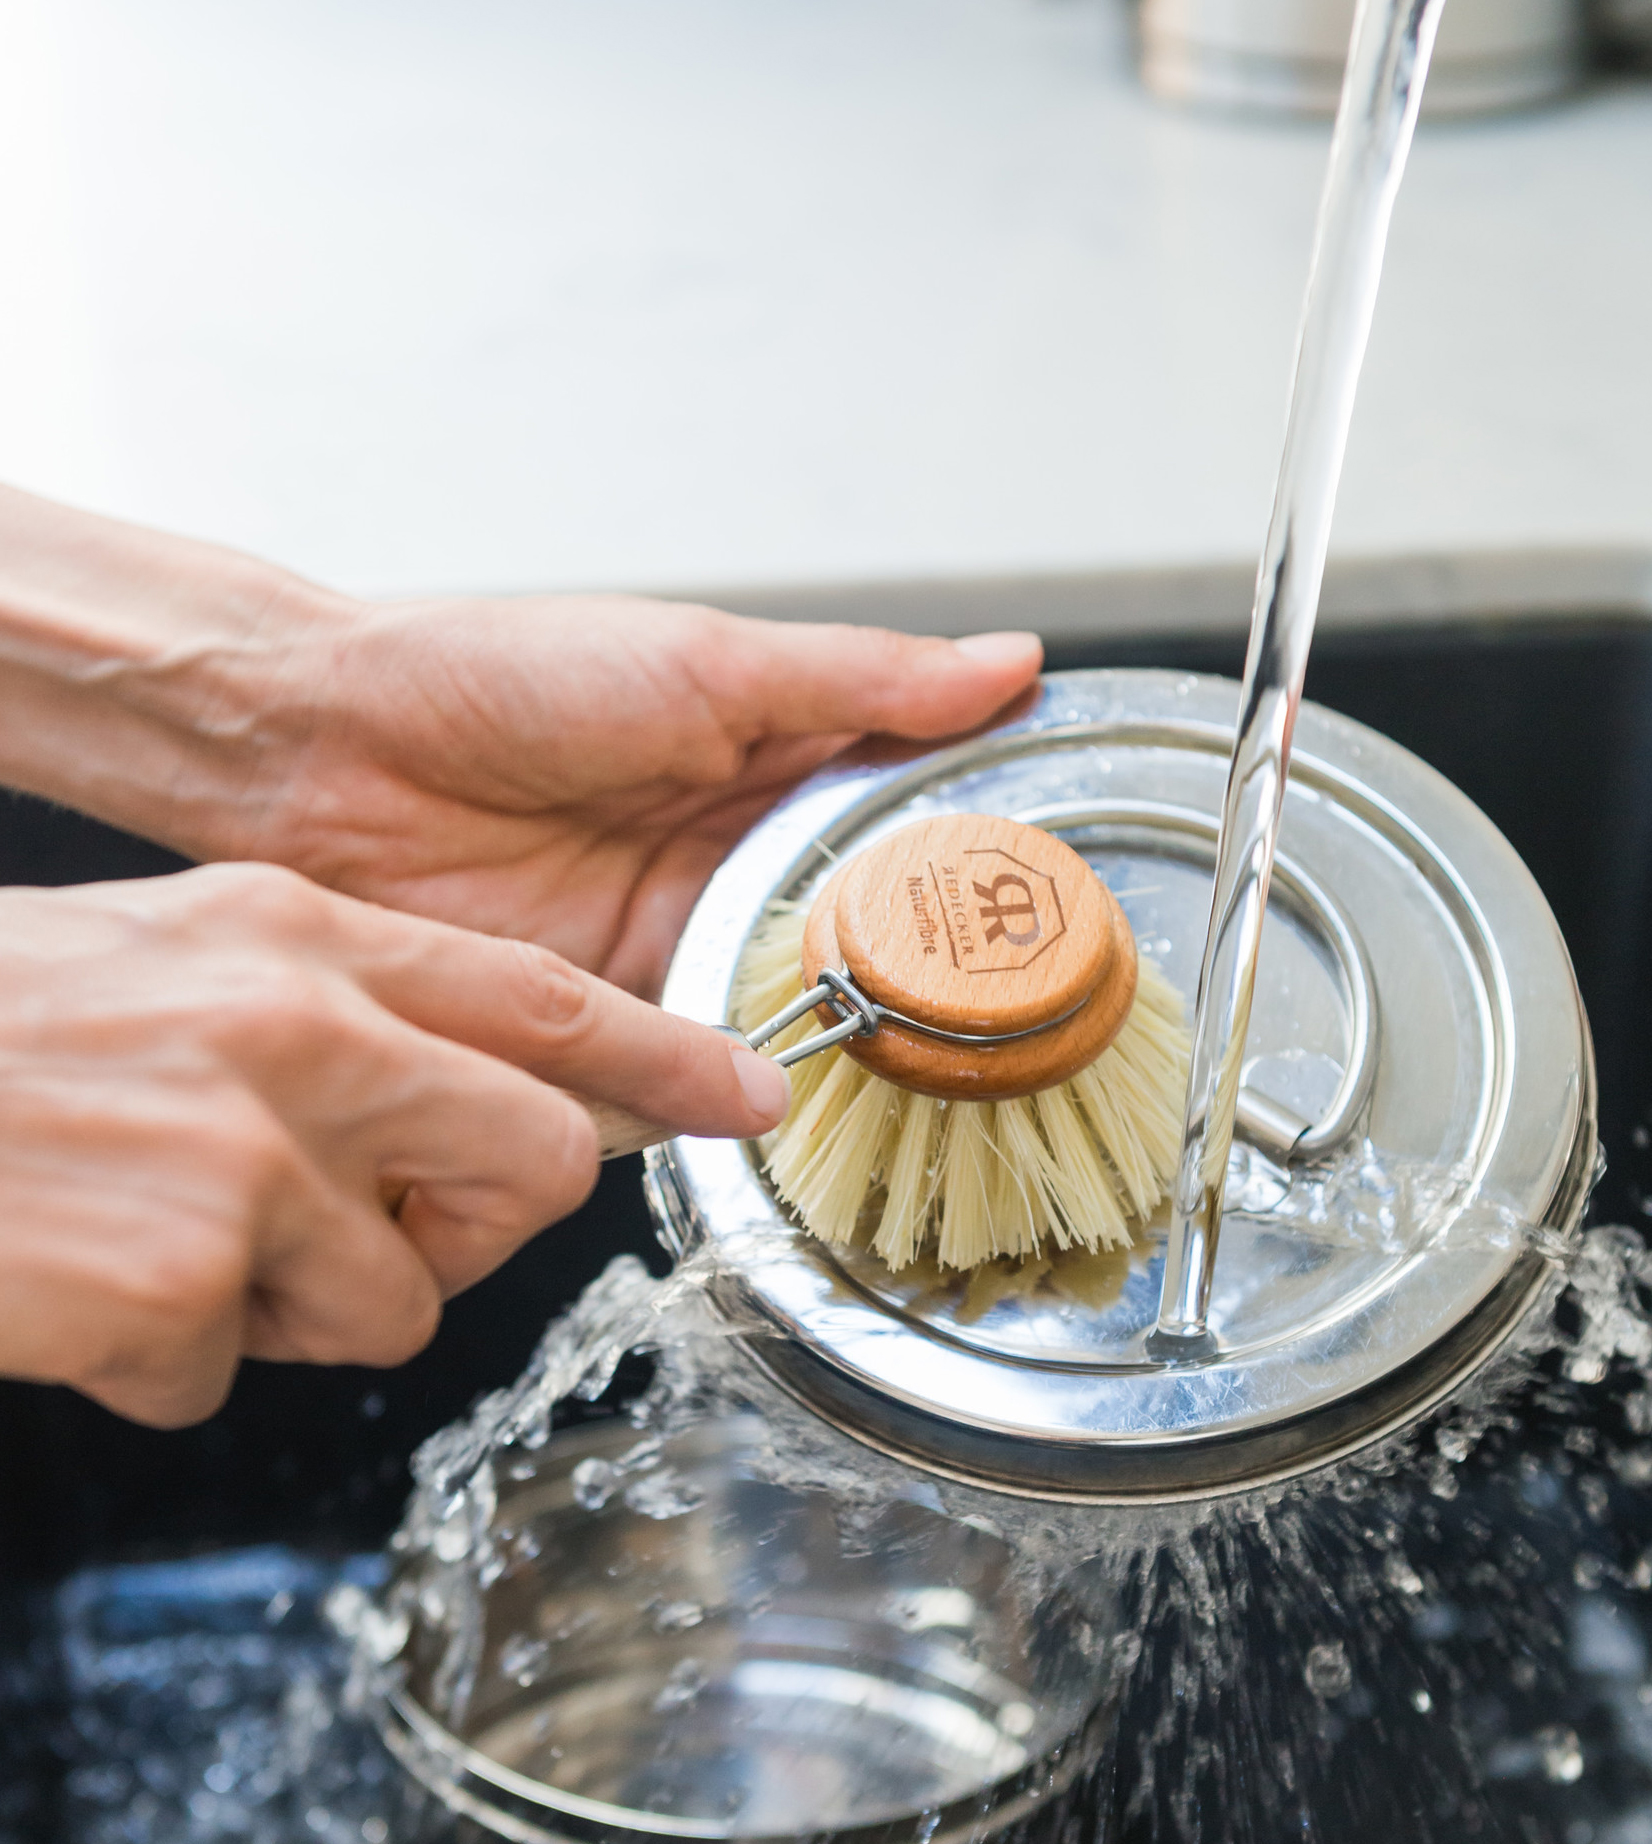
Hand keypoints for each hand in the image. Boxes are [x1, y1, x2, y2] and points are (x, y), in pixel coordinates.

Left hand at [0, 485, 1043, 995]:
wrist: (328, 754)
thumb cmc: (498, 676)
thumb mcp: (708, 662)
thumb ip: (861, 682)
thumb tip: (1009, 662)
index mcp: (767, 770)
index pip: (903, 831)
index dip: (973, 872)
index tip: (1052, 912)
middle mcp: (726, 867)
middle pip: (856, 944)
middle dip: (916, 986)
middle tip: (991, 1020)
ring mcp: (669, 948)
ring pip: (783, 1018)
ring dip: (828, 1044)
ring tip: (898, 1071)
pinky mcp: (603, 1018)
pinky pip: (685, 1071)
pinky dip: (723, 1091)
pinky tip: (772, 1102)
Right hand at [0, 863, 786, 1426]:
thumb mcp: (169, 964)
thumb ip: (332, 1017)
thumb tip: (463, 1106)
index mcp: (290, 936)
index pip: (539, 997)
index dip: (665, 1056)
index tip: (748, 1094)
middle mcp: (290, 1031)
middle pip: (527, 1166)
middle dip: (472, 1225)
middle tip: (365, 1226)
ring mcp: (239, 1159)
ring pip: (390, 1301)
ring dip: (285, 1305)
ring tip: (150, 1236)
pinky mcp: (173, 1279)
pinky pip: (234, 1370)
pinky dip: (160, 1357)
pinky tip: (75, 1285)